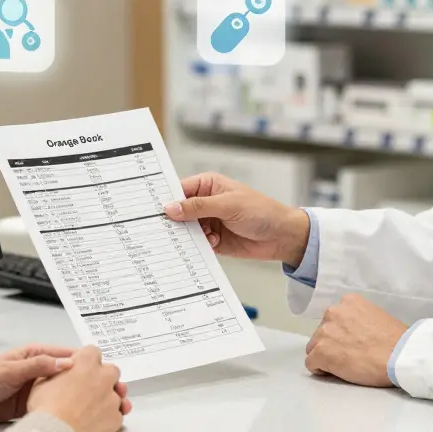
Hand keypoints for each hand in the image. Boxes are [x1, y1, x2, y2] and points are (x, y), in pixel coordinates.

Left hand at [0, 344, 103, 426]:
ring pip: (63, 392)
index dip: (87, 362)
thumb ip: (37, 366)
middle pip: (69, 375)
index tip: (103, 369)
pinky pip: (51, 406)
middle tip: (105, 389)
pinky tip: (73, 414)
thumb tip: (64, 362)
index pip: (67, 355)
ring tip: (94, 404)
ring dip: (77, 397)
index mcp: (34, 355)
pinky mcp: (30, 406)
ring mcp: (34, 389)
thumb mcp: (10, 369)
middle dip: (88, 381)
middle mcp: (37, 371)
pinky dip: (62, 410)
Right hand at [27, 346, 127, 431]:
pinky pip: (116, 414)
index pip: (92, 352)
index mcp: (85, 363)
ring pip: (117, 393)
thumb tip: (58, 369)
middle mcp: (102, 377)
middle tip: (90, 388)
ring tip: (92, 407)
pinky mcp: (115, 417)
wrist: (56, 431)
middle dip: (103, 377)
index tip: (82, 368)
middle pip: (111, 370)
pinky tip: (95, 420)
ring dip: (108, 398)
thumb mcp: (42, 382)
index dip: (86, 360)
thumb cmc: (47, 409)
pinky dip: (108, 416)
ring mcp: (111, 397)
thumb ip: (57, 370)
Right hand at [164, 172, 311, 266]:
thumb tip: (171, 208)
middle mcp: (205, 203)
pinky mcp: (213, 240)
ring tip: (186, 240)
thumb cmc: (261, 212)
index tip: (150, 210)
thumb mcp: (228, 205)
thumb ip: (198, 207)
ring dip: (185, 236)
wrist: (281, 236)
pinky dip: (196, 247)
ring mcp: (208, 222)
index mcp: (208, 185)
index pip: (179, 190)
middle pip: (179, 212)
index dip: (166, 199)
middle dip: (172, 221)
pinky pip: (196, 244)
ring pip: (185, 230)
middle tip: (160, 230)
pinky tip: (206, 247)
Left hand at [305, 294, 407, 387]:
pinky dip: (321, 369)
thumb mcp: (375, 316)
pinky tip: (336, 372)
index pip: (334, 319)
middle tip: (349, 355)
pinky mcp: (321, 352)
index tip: (352, 342)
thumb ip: (358, 320)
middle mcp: (333, 312)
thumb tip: (351, 332)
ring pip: (314, 347)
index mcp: (348, 301)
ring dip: (326, 356)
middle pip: (322, 332)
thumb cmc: (395, 340)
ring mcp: (325, 332)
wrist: (400, 355)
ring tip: (344, 365)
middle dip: (331, 344)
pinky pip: (311, 363)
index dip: (341, 334)